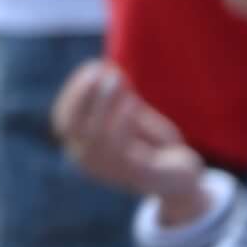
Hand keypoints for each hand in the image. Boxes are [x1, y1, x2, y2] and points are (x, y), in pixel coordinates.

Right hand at [52, 58, 211, 216]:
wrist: (181, 179)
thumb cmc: (152, 145)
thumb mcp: (132, 119)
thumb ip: (118, 101)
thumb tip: (105, 70)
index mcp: (80, 148)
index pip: (64, 119)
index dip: (75, 91)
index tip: (93, 67)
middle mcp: (87, 162)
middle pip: (73, 127)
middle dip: (84, 94)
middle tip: (100, 69)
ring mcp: (110, 171)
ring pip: (96, 135)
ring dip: (104, 103)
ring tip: (117, 78)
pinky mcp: (136, 175)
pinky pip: (123, 148)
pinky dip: (122, 121)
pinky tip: (129, 102)